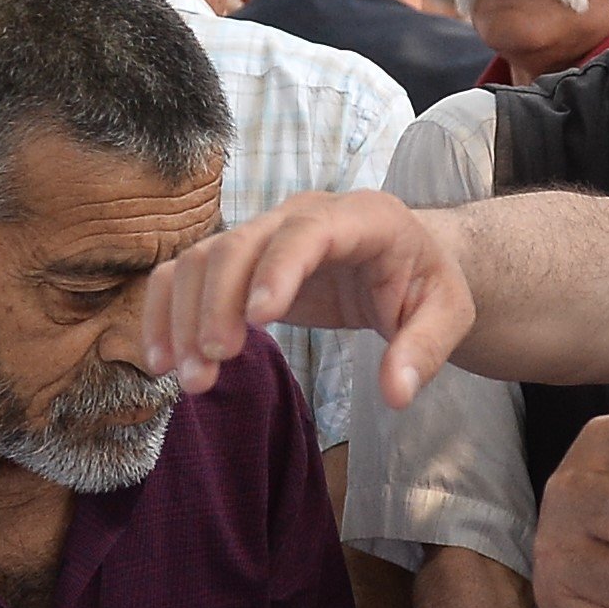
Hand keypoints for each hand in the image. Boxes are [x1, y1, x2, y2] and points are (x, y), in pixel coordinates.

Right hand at [139, 190, 472, 408]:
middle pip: (241, 242)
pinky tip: (161, 358)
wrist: (405, 260)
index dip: (279, 269)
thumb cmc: (425, 284)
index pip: (310, 231)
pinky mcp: (242, 259)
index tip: (258, 320)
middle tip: (211, 366)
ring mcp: (265, 232)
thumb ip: (425, 351)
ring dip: (184, 316)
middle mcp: (302, 214)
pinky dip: (165, 309)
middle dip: (216, 303)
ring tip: (189, 379)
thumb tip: (396, 393)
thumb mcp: (448, 316)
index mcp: (362, 218)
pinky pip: (188, 272)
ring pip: (204, 257)